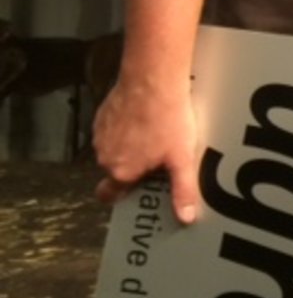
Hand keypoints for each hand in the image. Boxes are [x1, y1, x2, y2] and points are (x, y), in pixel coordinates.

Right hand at [93, 74, 199, 223]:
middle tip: (158, 157)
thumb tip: (185, 218)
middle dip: (134, 167)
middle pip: (116, 171)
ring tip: (155, 134)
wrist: (152, 80)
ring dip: (129, 146)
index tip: (136, 189)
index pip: (109, 194)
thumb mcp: (182, 158)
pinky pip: (112, 129)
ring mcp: (101, 135)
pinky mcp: (103, 115)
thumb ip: (182, 190)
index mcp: (121, 172)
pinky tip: (145, 118)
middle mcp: (105, 157)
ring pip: (113, 149)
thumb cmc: (168, 119)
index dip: (122, 194)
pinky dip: (125, 127)